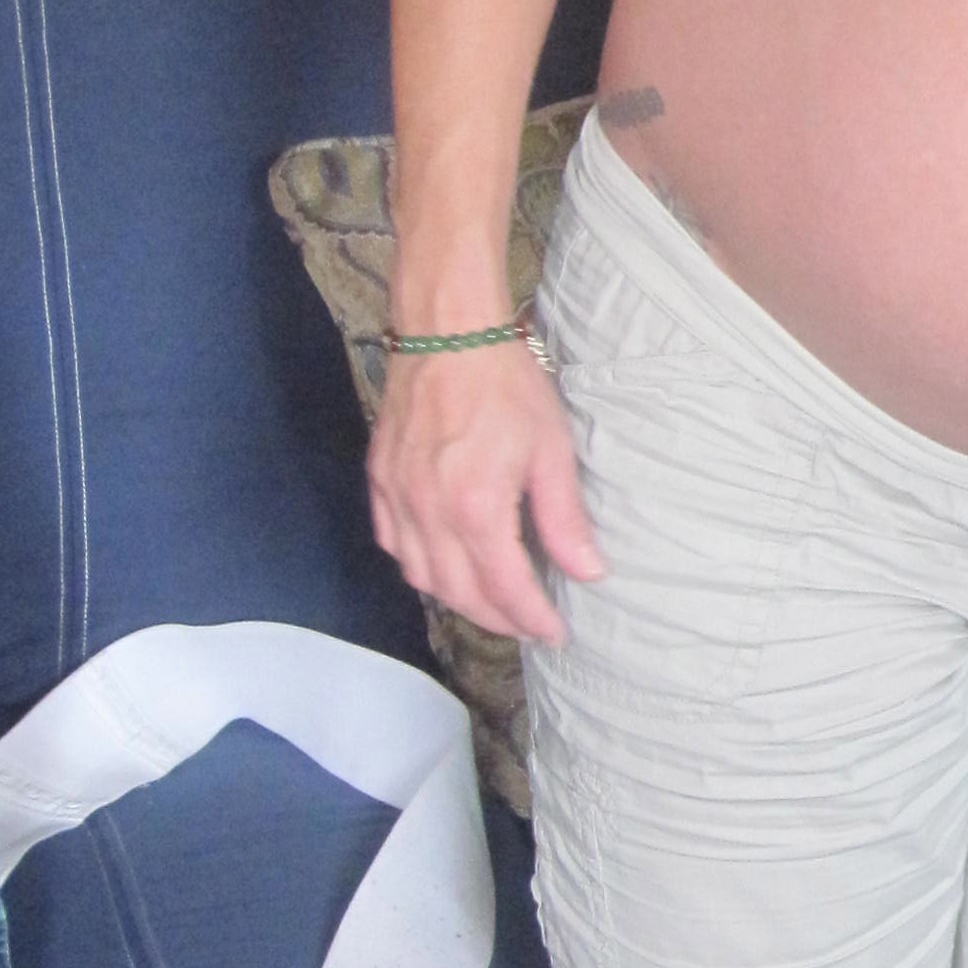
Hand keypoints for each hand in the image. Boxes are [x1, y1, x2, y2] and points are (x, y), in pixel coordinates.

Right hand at [367, 340, 602, 646]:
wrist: (447, 333)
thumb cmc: (505, 385)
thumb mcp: (550, 450)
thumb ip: (564, 519)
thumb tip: (587, 571)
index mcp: (475, 509)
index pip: (505, 589)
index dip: (531, 618)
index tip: (553, 633)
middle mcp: (428, 514)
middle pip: (459, 594)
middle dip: (497, 618)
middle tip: (528, 624)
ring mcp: (397, 499)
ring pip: (420, 578)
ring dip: (457, 599)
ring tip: (492, 603)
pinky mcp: (380, 481)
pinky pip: (393, 545)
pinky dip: (418, 567)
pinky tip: (443, 565)